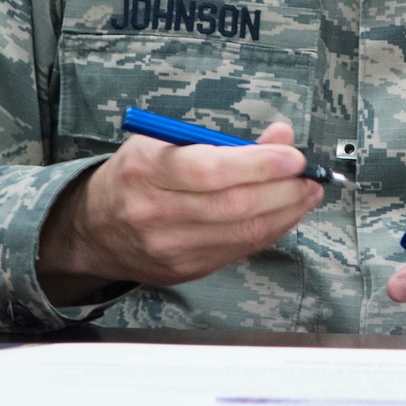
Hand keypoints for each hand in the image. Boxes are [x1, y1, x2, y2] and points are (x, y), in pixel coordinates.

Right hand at [37, 121, 322, 296]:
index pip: (210, 171)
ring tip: (309, 192)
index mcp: (147, 171)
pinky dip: (270, 230)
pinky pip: (239, 250)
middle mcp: (155, 213)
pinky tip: (286, 213)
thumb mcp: (165, 141)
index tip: (294, 156)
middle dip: (285, 190)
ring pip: (242, 233)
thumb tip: (281, 135)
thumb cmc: (135, 175)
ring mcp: (169, 248)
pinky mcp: (184, 271)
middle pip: (234, 206)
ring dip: (287, 212)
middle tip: (312, 176)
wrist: (94, 229)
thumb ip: (224, 139)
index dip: (259, 164)